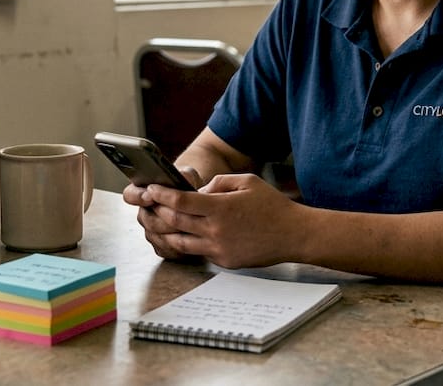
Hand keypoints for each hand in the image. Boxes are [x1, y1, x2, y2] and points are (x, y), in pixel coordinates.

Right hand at [122, 166, 204, 260]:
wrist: (198, 203)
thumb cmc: (188, 186)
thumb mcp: (188, 176)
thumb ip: (183, 176)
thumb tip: (182, 178)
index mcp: (142, 192)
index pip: (130, 195)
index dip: (138, 197)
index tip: (150, 196)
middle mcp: (144, 213)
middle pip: (146, 219)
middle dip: (163, 218)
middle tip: (178, 214)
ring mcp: (151, 230)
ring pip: (155, 236)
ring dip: (171, 232)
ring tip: (188, 227)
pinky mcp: (160, 245)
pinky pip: (164, 249)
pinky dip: (176, 246)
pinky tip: (189, 239)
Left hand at [143, 173, 302, 268]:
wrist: (293, 235)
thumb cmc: (272, 205)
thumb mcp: (247, 182)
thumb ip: (219, 183)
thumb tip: (198, 192)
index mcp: (220, 207)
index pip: (181, 201)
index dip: (162, 195)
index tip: (151, 189)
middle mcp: (216, 230)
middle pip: (175, 221)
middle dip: (157, 211)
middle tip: (149, 204)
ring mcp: (218, 249)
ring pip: (180, 242)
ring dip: (165, 231)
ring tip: (157, 223)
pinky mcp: (223, 261)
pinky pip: (198, 251)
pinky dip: (186, 242)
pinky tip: (181, 235)